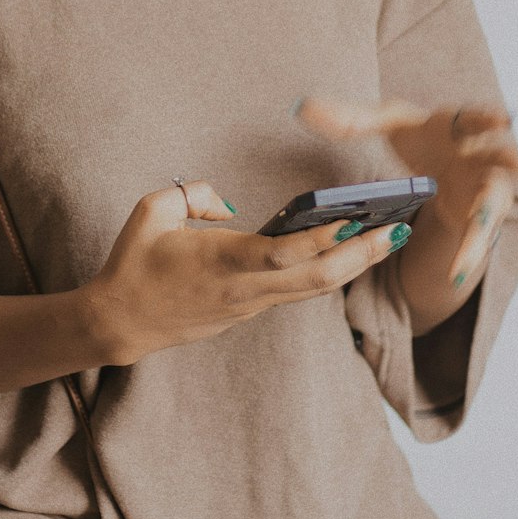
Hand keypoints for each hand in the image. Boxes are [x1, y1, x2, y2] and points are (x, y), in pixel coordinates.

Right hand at [86, 178, 412, 365]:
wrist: (119, 323)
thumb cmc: (133, 264)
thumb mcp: (150, 212)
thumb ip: (192, 194)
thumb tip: (228, 203)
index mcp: (222, 263)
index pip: (284, 253)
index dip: (325, 238)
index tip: (358, 217)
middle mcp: (244, 289)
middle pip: (317, 279)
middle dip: (362, 256)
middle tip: (398, 231)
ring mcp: (249, 306)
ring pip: (313, 289)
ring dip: (353, 266)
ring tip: (387, 239)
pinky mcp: (248, 311)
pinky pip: (296, 291)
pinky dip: (326, 273)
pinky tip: (346, 255)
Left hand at [293, 97, 517, 293]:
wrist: (440, 164)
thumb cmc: (421, 136)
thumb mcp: (387, 123)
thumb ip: (349, 118)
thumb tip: (301, 108)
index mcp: (461, 125)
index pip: (479, 117)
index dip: (491, 117)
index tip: (502, 116)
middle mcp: (481, 154)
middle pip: (503, 154)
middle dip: (510, 157)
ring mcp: (485, 187)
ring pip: (495, 201)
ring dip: (491, 213)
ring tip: (481, 222)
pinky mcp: (479, 218)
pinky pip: (478, 238)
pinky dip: (468, 254)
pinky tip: (456, 273)